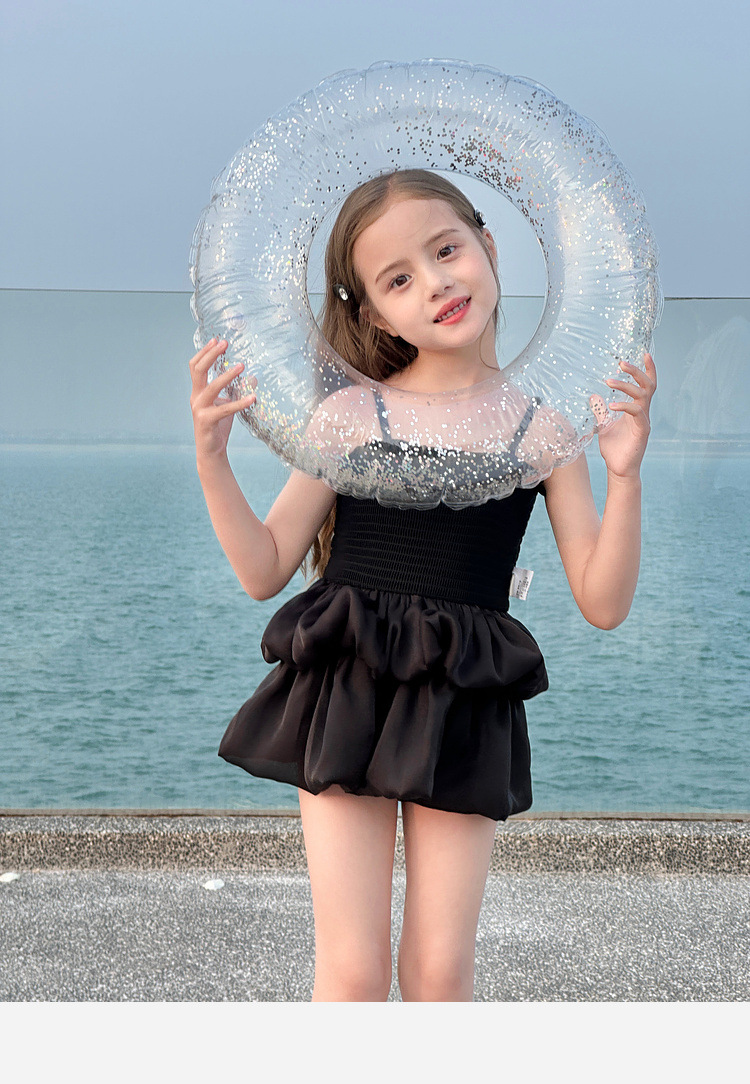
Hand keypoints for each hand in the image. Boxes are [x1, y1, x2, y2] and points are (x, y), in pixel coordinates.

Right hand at [189, 338, 255, 459]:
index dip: (205, 352)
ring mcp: (199, 409)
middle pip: (199, 370)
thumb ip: (236, 391)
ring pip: (212, 387)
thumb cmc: (219, 426)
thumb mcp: (229, 404)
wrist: (211, 451)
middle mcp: (195, 397)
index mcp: (198, 391)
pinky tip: (253, 398)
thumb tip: (253, 377)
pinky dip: (240, 402)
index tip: (217, 340)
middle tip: (226, 343)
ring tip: (242, 366)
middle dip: (211, 355)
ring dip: (227, 375)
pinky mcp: (207, 420)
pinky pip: (225, 408)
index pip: (196, 366)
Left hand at [590, 352, 656, 478]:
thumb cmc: (614, 448)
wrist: (619, 469)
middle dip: (636, 372)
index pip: (646, 385)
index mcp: (636, 409)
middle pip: (647, 386)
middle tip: (621, 362)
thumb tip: (594, 396)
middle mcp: (643, 412)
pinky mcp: (642, 431)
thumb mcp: (603, 426)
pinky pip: (636, 413)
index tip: (645, 353)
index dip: (648, 369)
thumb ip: (600, 411)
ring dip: (626, 387)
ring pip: (642, 396)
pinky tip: (611, 406)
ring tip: (608, 382)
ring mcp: (644, 421)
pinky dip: (624, 407)